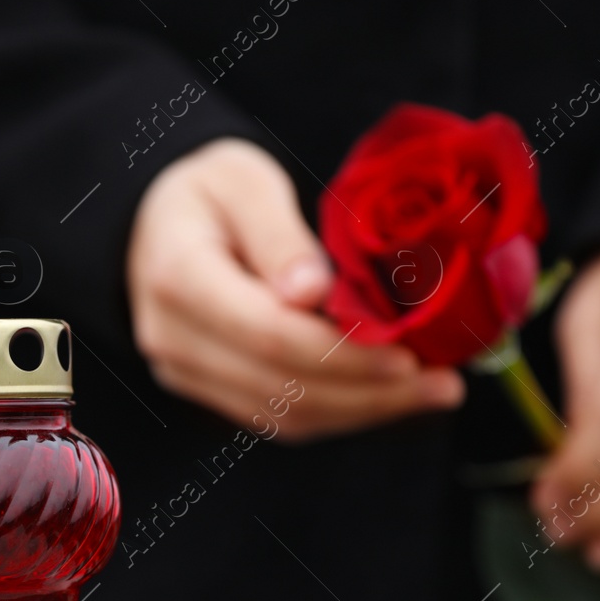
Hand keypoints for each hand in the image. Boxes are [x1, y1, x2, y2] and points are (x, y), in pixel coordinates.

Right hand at [127, 138, 463, 440]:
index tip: (407, 355)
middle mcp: (173, 338)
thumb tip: (314, 293)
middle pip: (282, 386)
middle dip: (370, 393)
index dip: (342, 354)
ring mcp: (186, 373)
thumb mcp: (243, 182)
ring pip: (284, 415)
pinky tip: (389, 397)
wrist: (157, 224)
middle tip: (442, 384)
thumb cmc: (209, 193)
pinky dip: (340, 413)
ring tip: (431, 393)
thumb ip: (278, 235)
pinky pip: (278, 418)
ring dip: (363, 411)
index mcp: (178, 278)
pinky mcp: (210, 392)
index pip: (268, 334)